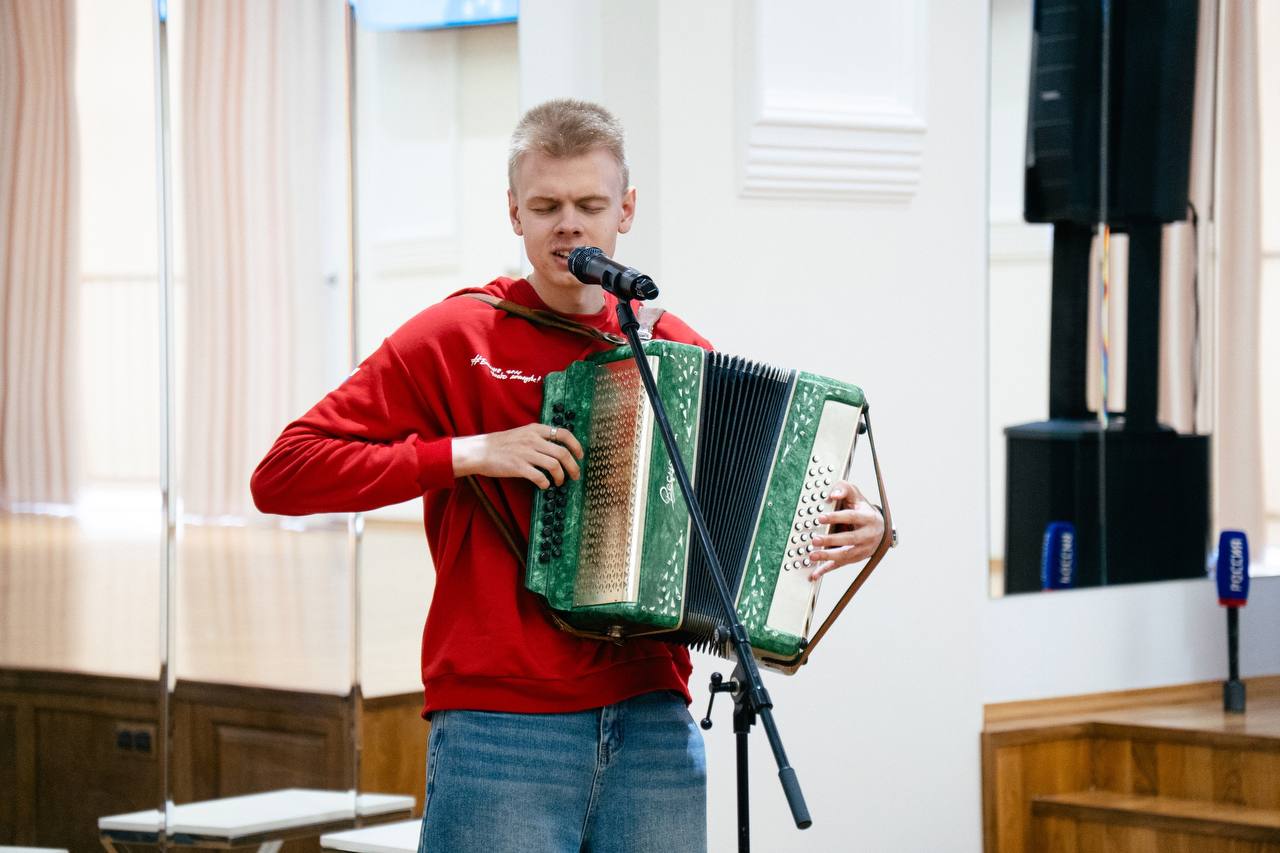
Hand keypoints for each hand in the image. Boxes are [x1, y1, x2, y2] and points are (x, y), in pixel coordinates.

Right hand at [451, 423, 583, 489]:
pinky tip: (545, 485)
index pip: (564, 433)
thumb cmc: (501, 444)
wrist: (480, 451)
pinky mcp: (518, 467)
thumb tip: (558, 449)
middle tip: (575, 475)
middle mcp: (533, 440)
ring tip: (559, 482)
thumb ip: (539, 438)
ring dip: (561, 477)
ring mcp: (526, 453)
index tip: (580, 456)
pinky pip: (539, 477)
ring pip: (554, 466)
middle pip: (563, 453)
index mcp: (535, 430)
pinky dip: (546, 483)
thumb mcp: (522, 433)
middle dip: (573, 467)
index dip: (576, 445)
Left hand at [808, 481, 884, 581]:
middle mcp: (868, 535)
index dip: (836, 517)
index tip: (821, 517)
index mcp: (868, 518)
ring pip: (846, 555)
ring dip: (828, 557)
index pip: (852, 517)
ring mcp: (862, 549)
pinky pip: (840, 565)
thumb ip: (844, 489)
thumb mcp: (856, 496)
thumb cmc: (862, 509)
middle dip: (831, 540)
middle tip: (815, 539)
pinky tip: (814, 574)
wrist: (879, 528)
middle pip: (849, 539)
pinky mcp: (855, 558)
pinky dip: (826, 570)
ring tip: (812, 555)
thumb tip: (833, 494)